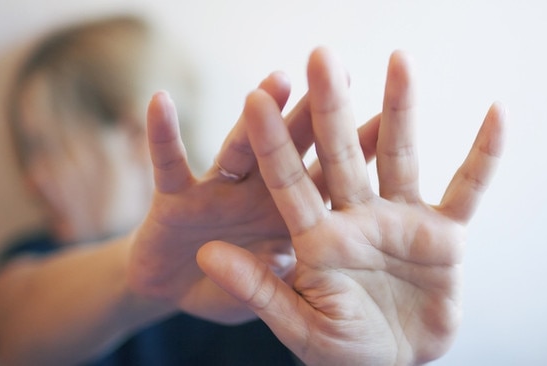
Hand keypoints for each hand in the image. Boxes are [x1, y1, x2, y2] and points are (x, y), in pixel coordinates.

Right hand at [127, 71, 380, 323]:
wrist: (172, 293)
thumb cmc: (225, 290)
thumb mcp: (261, 297)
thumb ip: (274, 282)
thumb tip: (286, 257)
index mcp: (286, 217)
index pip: (325, 179)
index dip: (353, 151)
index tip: (386, 118)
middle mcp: (256, 195)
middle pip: (289, 150)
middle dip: (313, 115)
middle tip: (340, 73)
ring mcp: (217, 191)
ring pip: (239, 149)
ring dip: (255, 117)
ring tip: (276, 82)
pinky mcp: (175, 196)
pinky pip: (168, 163)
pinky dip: (162, 135)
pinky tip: (160, 101)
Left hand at [198, 48, 504, 363]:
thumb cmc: (341, 350)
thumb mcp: (298, 324)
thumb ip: (257, 288)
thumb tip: (206, 254)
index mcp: (315, 238)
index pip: (288, 182)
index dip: (272, 143)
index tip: (255, 99)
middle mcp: (354, 218)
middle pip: (340, 154)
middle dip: (331, 107)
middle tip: (322, 56)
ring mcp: (399, 220)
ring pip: (399, 156)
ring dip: (400, 110)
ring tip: (400, 59)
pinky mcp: (443, 234)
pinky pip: (467, 188)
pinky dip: (485, 156)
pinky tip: (497, 115)